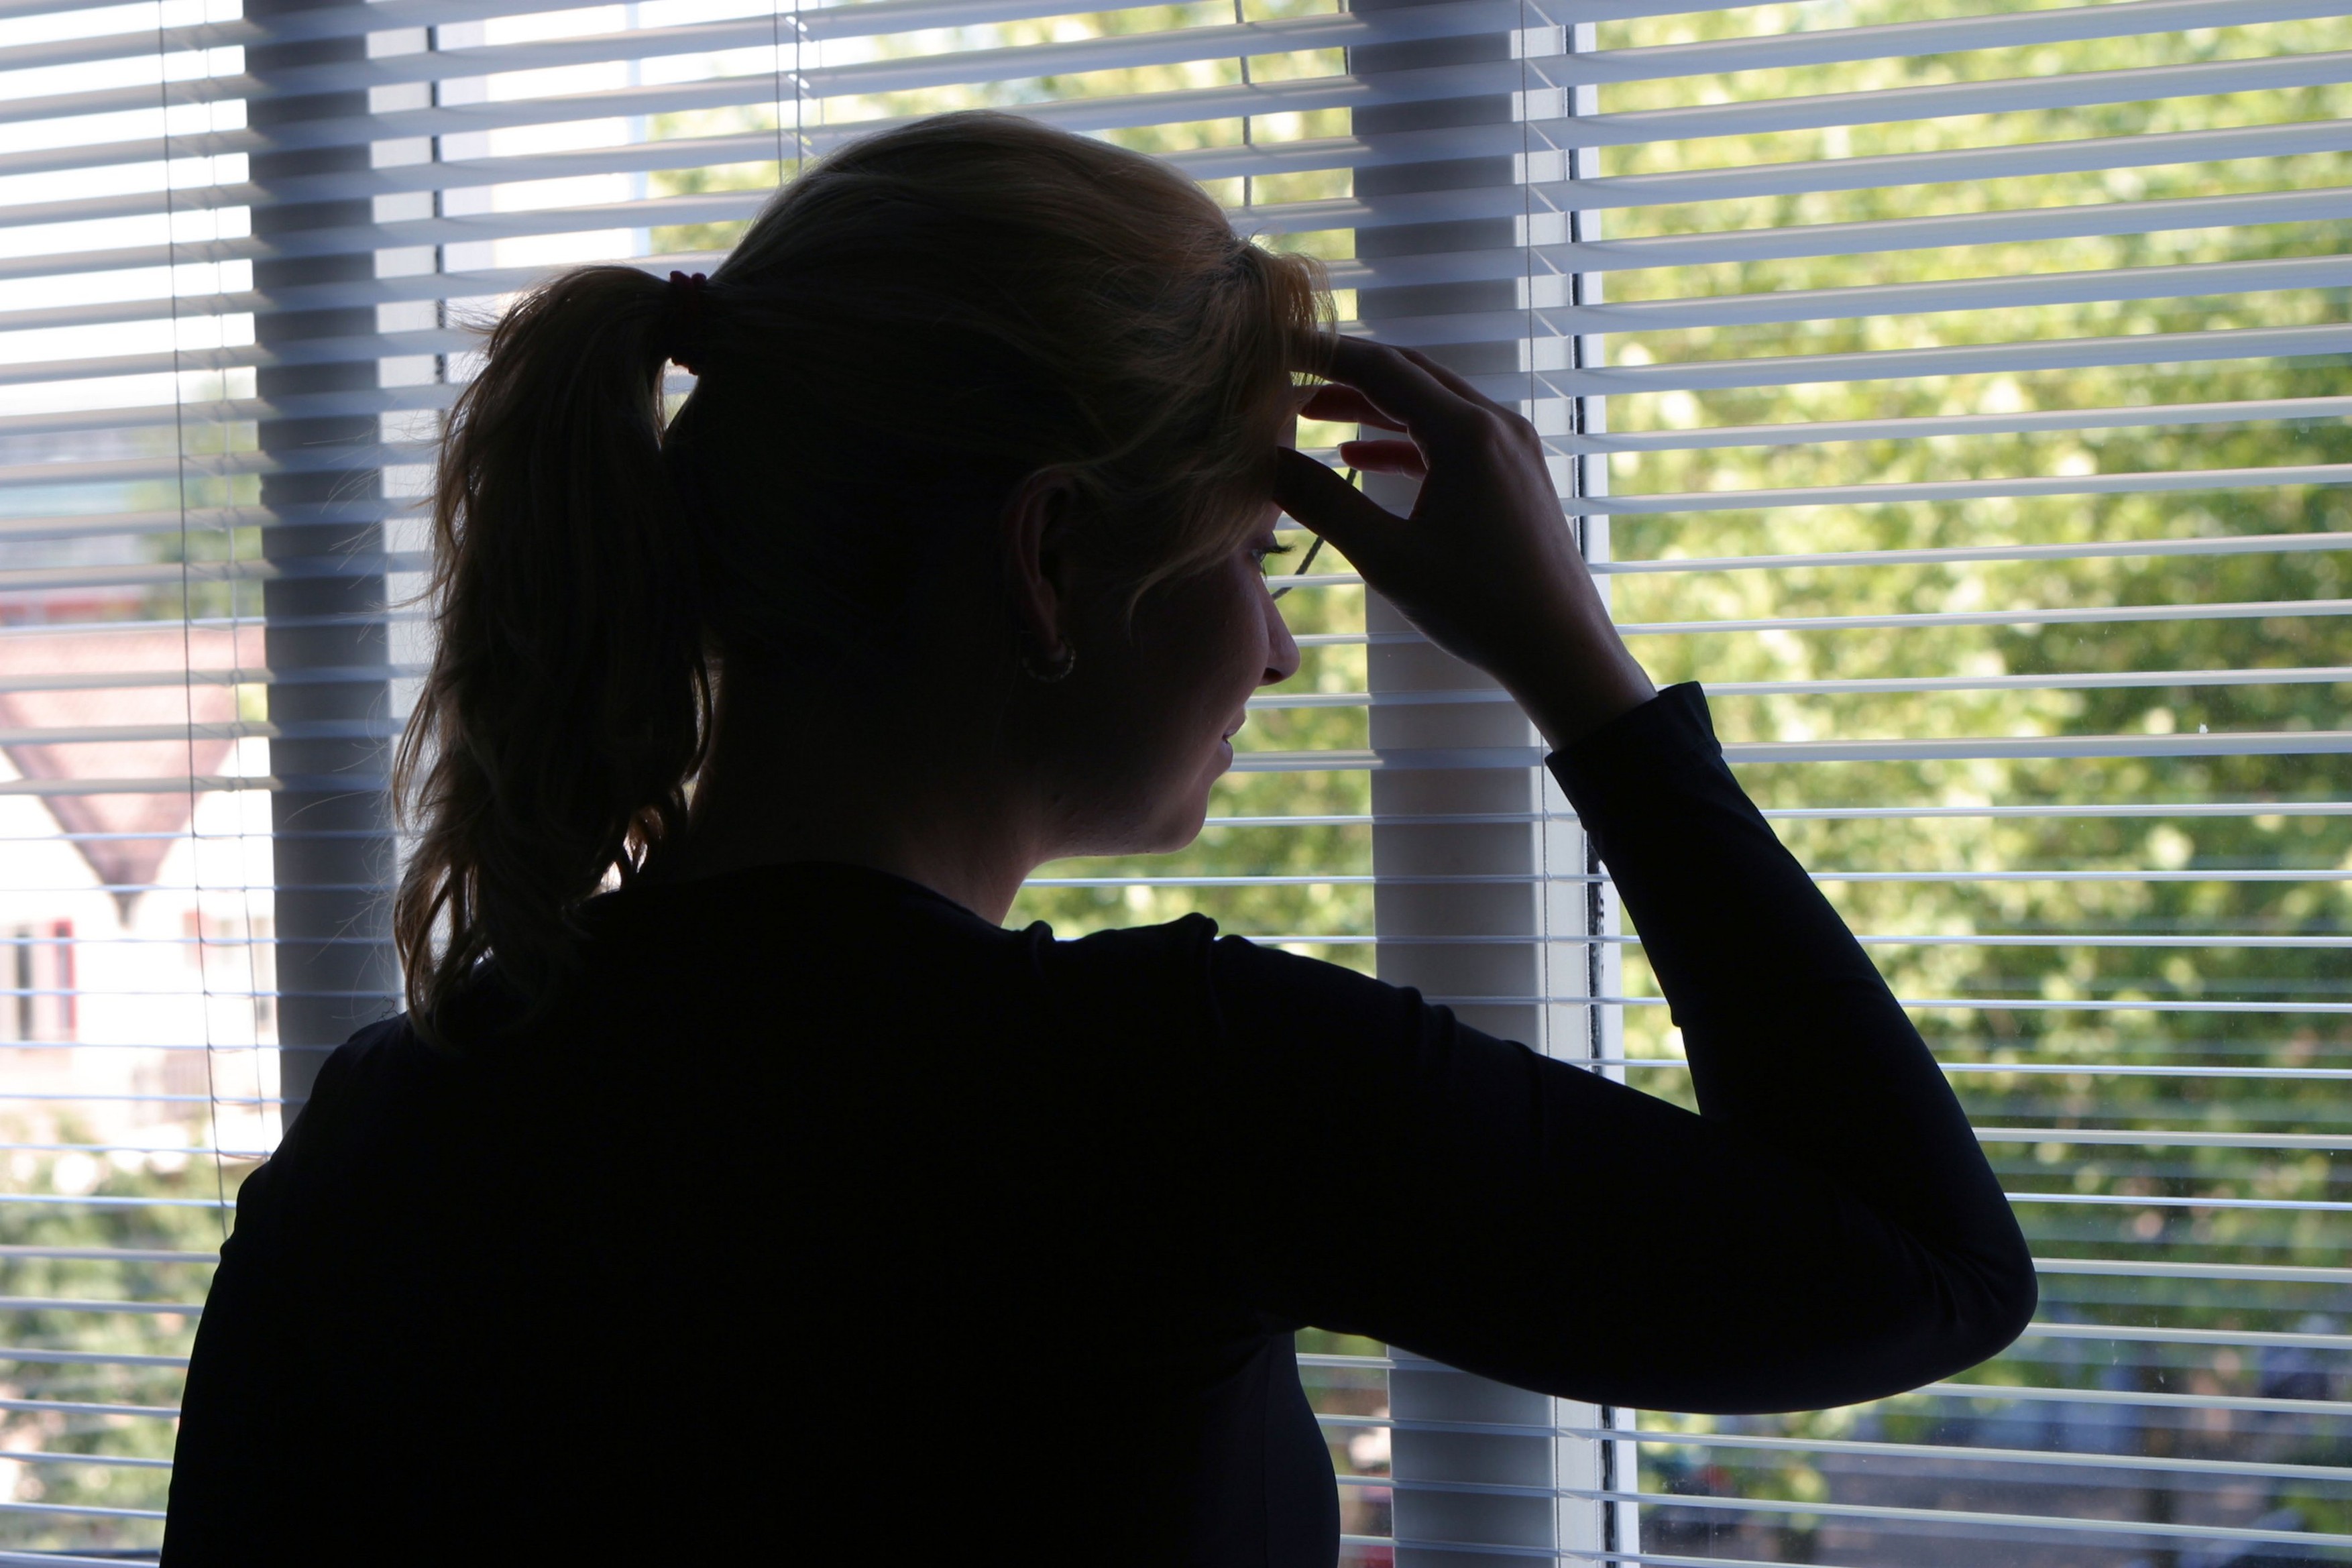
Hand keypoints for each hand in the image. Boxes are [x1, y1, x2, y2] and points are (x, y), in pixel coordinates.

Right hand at [1272, 336, 1655, 746]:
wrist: (1561, 651)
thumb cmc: (1478, 608)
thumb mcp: (1386, 557)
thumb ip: (1323, 502)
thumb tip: (1263, 462)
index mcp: (1466, 433)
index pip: (1380, 367)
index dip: (1321, 353)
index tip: (1274, 347)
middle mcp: (1495, 425)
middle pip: (1408, 375)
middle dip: (1344, 374)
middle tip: (1286, 379)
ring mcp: (1511, 447)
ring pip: (1431, 404)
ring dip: (1373, 407)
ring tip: (1313, 416)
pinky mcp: (1515, 473)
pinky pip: (1452, 437)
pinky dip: (1405, 439)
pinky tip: (1361, 457)